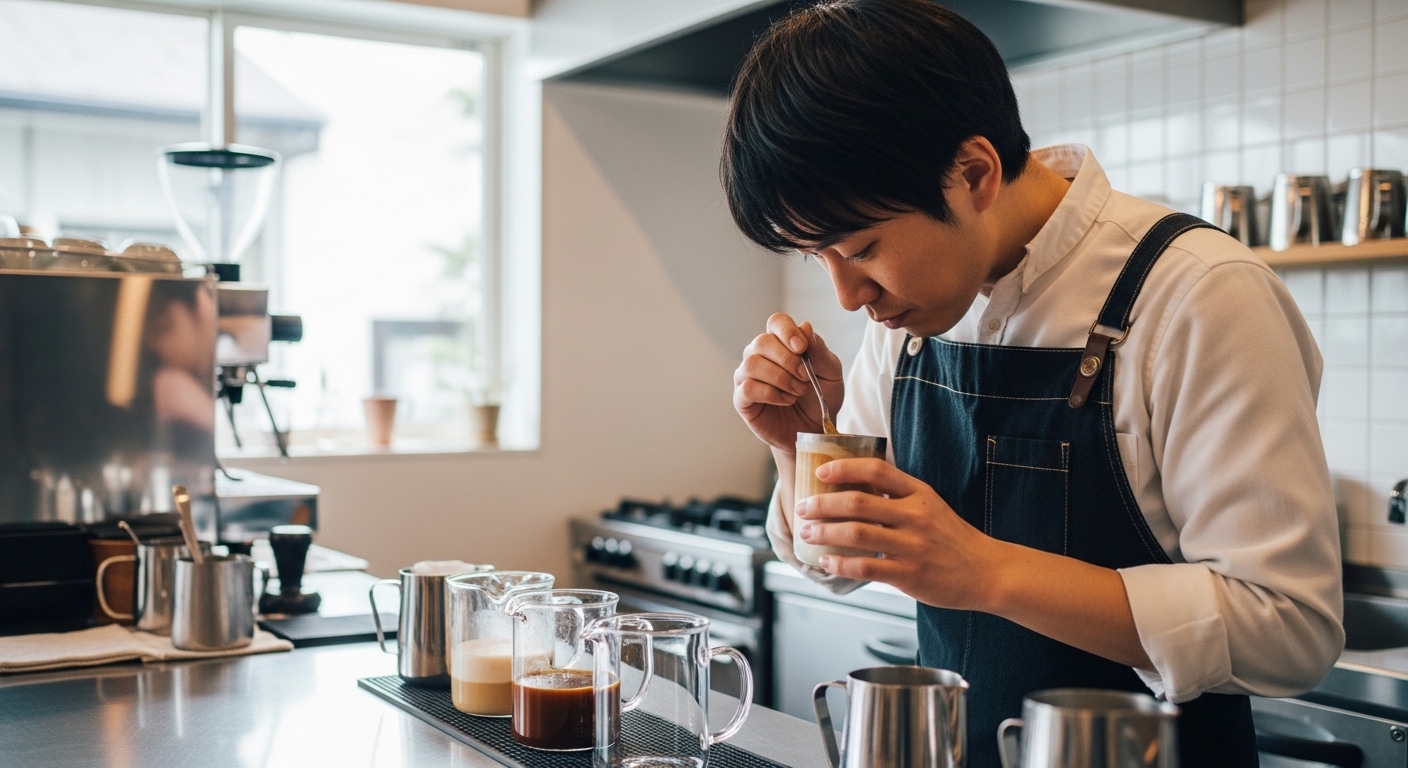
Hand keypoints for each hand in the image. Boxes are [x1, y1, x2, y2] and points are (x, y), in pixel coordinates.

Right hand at [733, 313, 843, 452]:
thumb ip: (819, 350)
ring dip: (780, 378)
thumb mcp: (830, 373)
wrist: (813, 430)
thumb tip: (805, 326)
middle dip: (788, 360)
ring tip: (797, 391)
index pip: (776, 322)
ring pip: (752, 364)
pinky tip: (785, 400)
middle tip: (805, 378)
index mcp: (781, 343)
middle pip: (762, 342)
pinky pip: (747, 387)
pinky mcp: (742, 398)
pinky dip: (771, 394)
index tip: (802, 348)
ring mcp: (747, 376)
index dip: (787, 331)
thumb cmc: (820, 398)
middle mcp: (760, 355)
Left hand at [793, 458, 1002, 610]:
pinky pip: (866, 567)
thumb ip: (897, 497)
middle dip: (822, 504)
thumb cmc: (952, 538)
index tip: (821, 472)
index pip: (877, 471)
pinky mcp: (910, 574)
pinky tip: (827, 562)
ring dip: (825, 533)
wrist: (987, 571)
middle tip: (803, 507)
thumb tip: (852, 490)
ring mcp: (913, 546)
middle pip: (858, 502)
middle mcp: (915, 516)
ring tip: (807, 534)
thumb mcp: (930, 506)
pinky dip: (841, 564)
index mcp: (919, 493)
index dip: (845, 468)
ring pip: (857, 534)